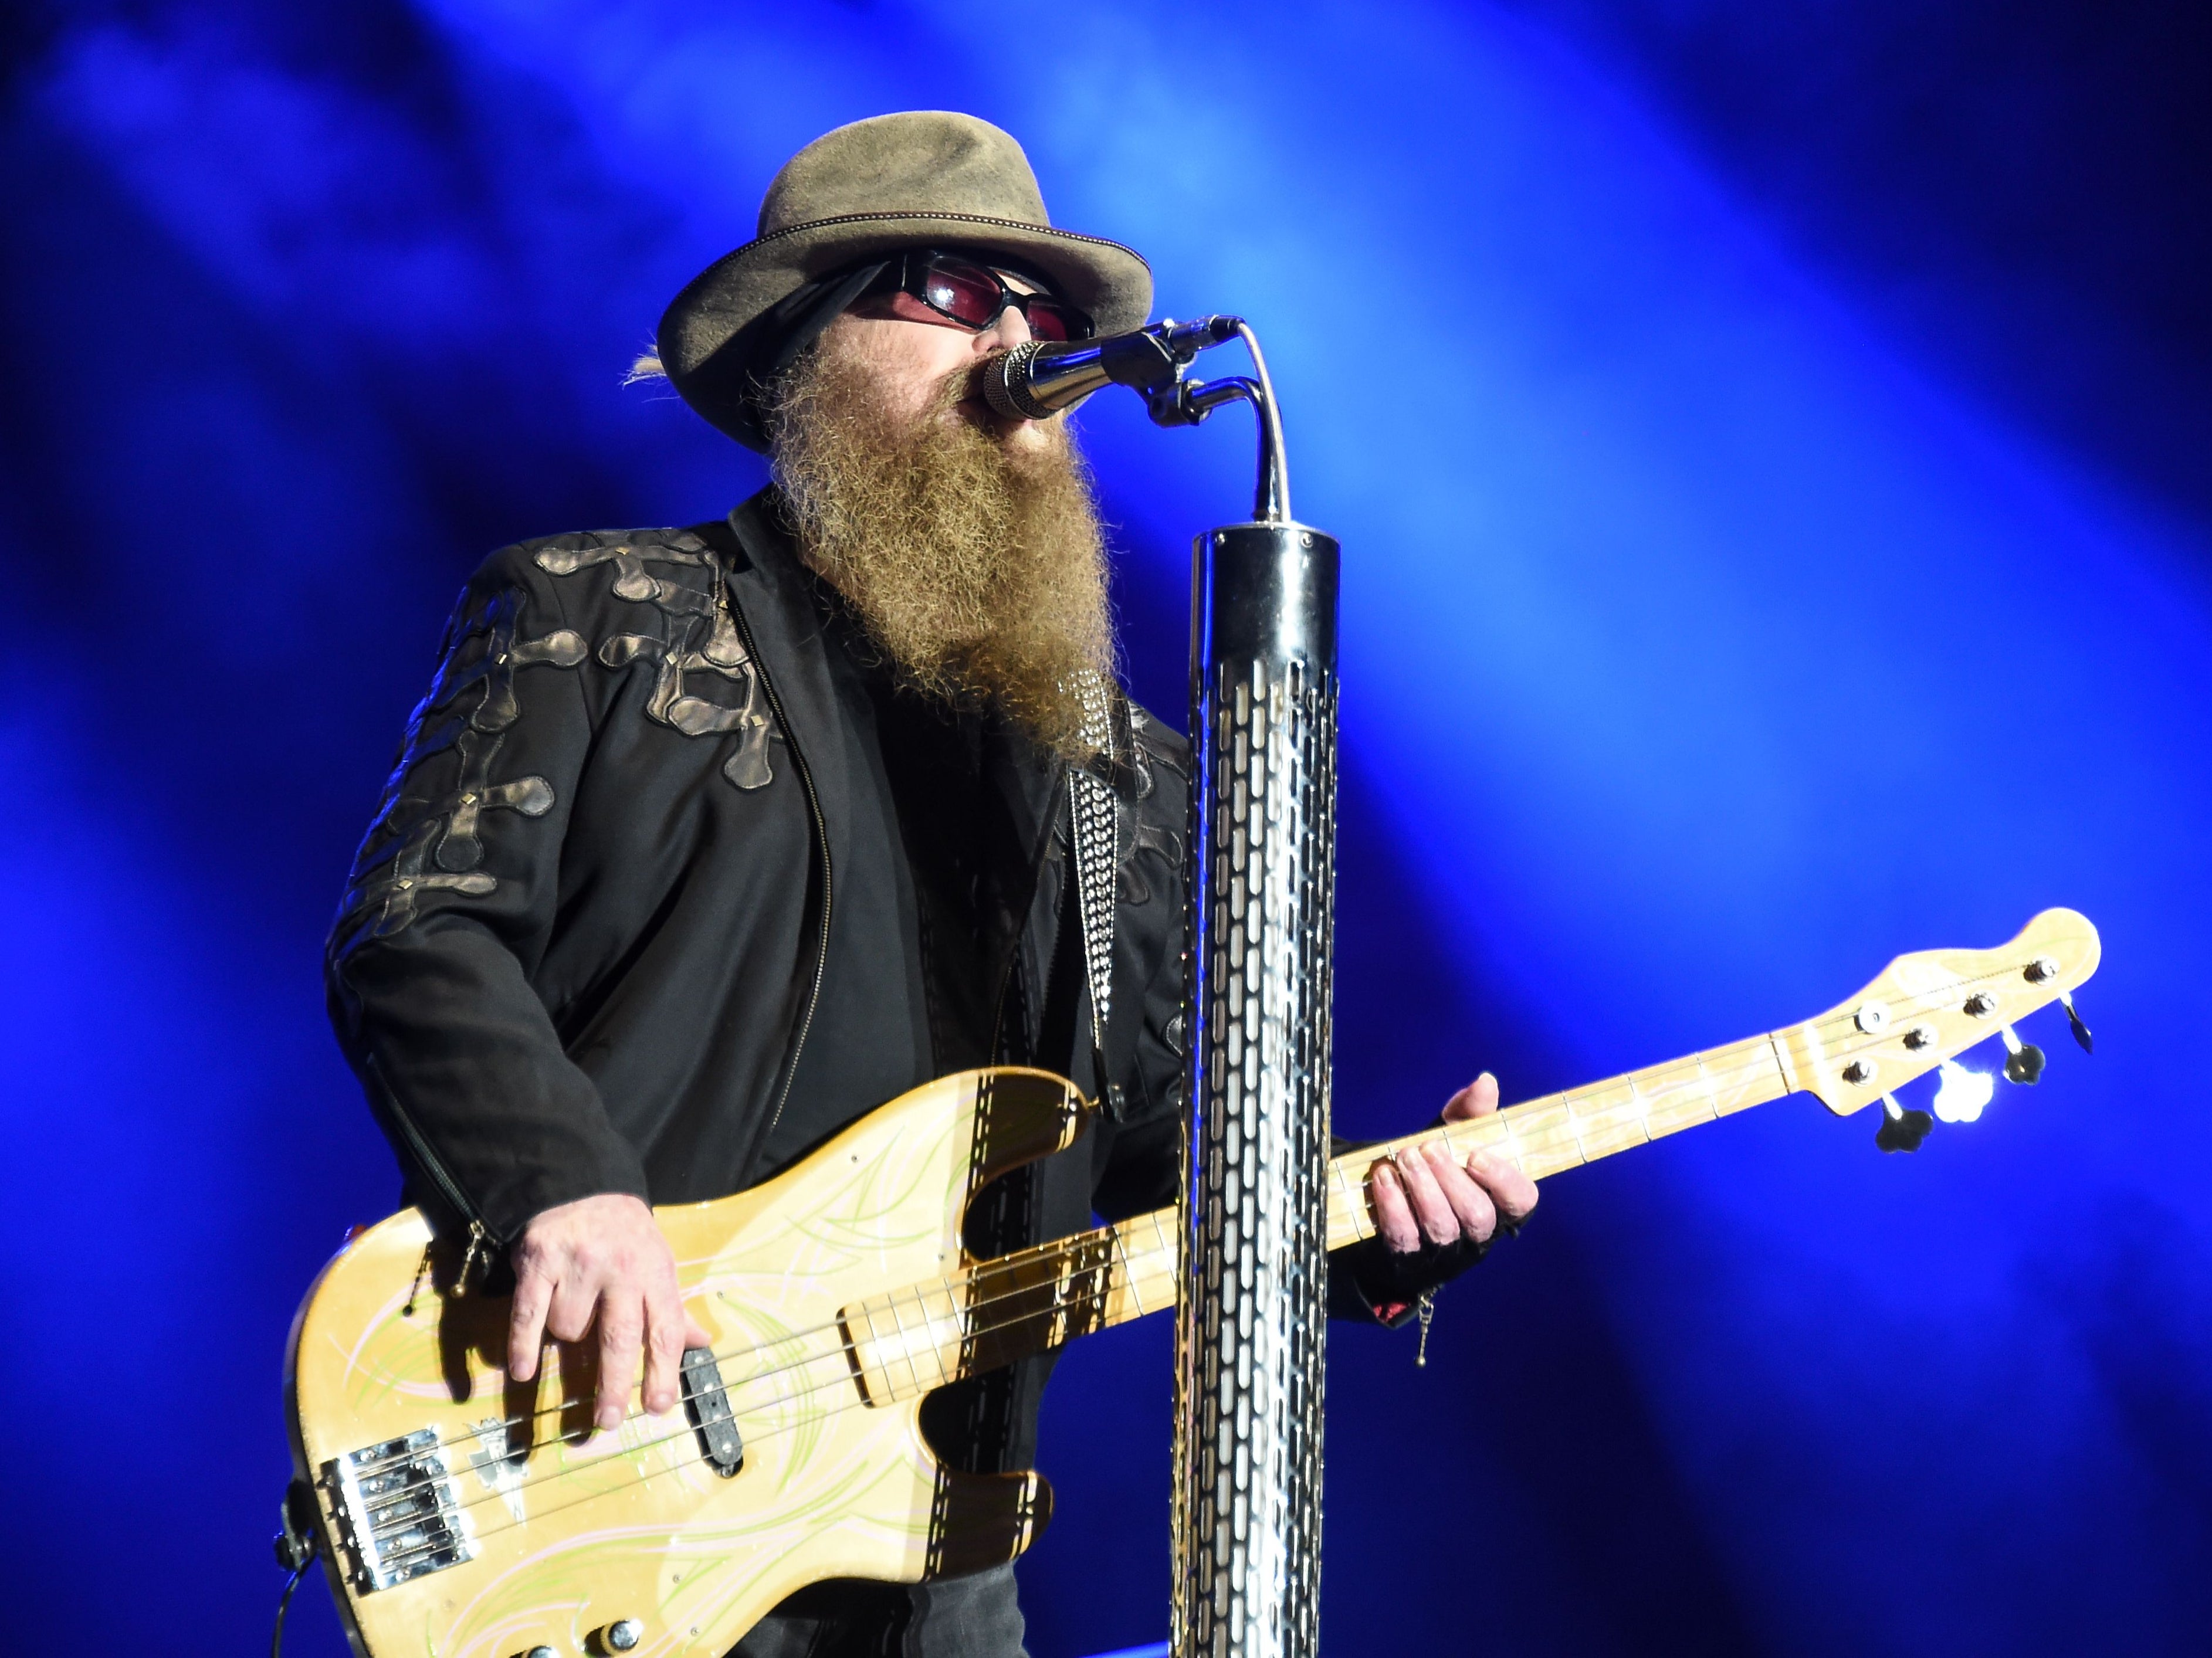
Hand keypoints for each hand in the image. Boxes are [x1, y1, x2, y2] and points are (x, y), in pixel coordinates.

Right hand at [507, 1193, 711, 1431]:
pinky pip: (528, 1314)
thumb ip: (675, 1309)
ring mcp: (578, 1264)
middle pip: (618, 1337)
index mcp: (655, 1273)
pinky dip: (523, 1345)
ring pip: (569, 1329)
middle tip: (609, 1422)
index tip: (658, 1408)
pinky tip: (523, 1371)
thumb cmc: (628, 1238)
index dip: (663, 1371)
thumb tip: (703, 1343)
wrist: (585, 1186)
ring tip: (573, 1313)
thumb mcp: (658, 1265)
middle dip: (614, 1384)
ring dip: (568, 1337)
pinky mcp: (539, 1260)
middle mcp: (620, 1269)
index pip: (664, 1329)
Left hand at [1369, 1072, 1539, 1255]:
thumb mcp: (1452, 1141)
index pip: (1522, 1201)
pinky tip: (1383, 1177)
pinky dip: (1393, 1204)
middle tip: (1428, 1148)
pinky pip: (1404, 1236)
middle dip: (1452, 1178)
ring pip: (1442, 1226)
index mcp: (1498, 1204)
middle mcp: (1477, 1234)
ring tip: (1405, 1156)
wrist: (1388, 1215)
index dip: (1504, 1180)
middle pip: (1478, 1216)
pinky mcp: (1408, 1258)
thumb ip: (1470, 1114)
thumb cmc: (1435, 1172)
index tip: (1476, 1154)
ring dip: (1423, 1187)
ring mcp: (1443, 1251)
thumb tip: (1486, 1081)